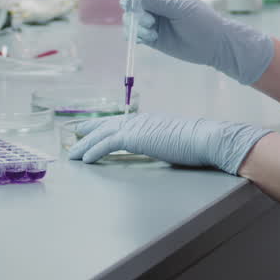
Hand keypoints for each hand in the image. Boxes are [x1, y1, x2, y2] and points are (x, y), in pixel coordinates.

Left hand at [68, 112, 270, 172]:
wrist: (207, 138)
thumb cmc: (199, 143)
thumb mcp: (178, 141)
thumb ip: (165, 142)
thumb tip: (165, 147)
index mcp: (150, 121)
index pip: (122, 121)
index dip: (106, 125)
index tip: (95, 128)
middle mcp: (141, 120)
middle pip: (108, 124)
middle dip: (89, 130)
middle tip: (75, 134)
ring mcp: (137, 127)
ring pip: (102, 134)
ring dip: (85, 144)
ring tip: (73, 153)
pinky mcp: (134, 138)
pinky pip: (107, 144)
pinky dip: (94, 150)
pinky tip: (85, 159)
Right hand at [120, 0, 273, 85]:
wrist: (212, 44)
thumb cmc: (201, 20)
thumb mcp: (179, 8)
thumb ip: (156, 1)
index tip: (129, 5)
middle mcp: (153, 2)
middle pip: (129, 3)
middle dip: (135, 14)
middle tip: (149, 22)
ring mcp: (150, 19)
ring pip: (129, 19)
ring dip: (136, 27)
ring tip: (152, 33)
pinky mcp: (150, 35)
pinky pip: (133, 34)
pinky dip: (136, 36)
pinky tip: (149, 39)